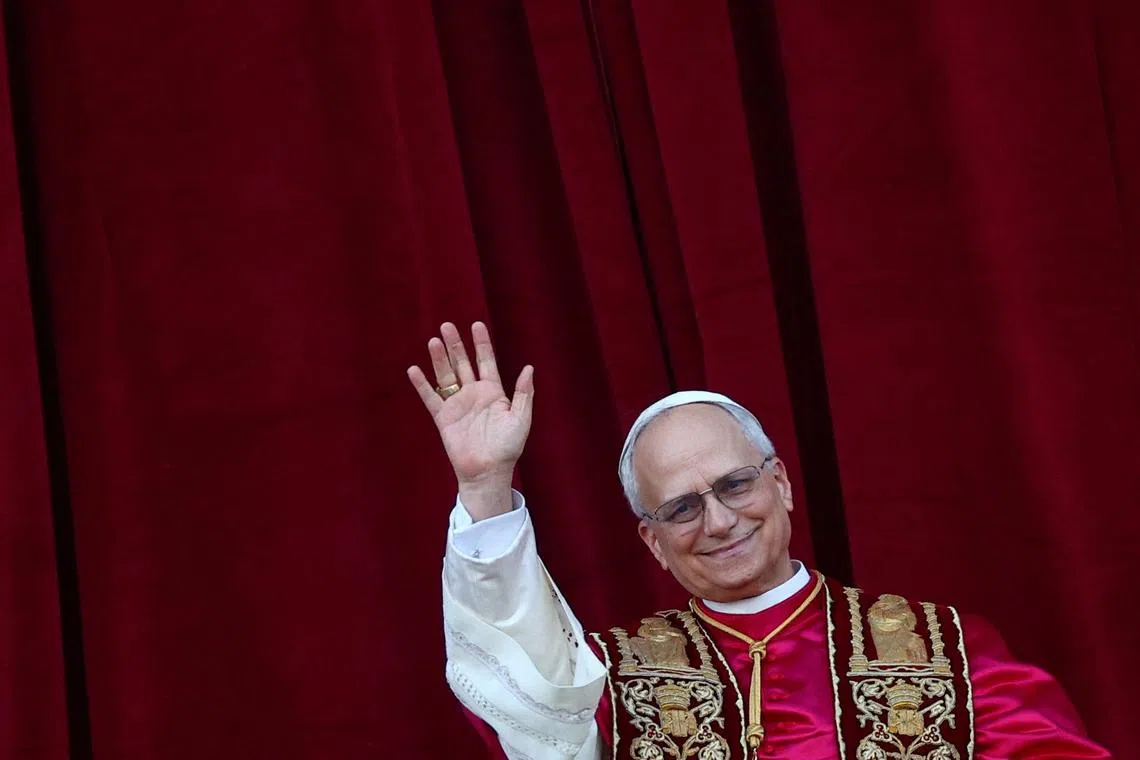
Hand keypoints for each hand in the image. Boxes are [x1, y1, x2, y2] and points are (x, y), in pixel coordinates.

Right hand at [407, 322, 533, 519]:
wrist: (488, 472)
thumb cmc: (508, 448)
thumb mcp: (521, 419)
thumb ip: (524, 393)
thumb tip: (529, 368)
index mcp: (493, 392)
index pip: (486, 361)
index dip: (482, 343)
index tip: (476, 325)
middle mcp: (474, 394)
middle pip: (463, 363)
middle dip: (456, 345)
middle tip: (447, 326)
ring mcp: (457, 405)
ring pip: (446, 376)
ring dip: (440, 359)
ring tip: (434, 341)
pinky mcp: (443, 418)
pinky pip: (431, 398)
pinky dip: (422, 385)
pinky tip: (414, 370)